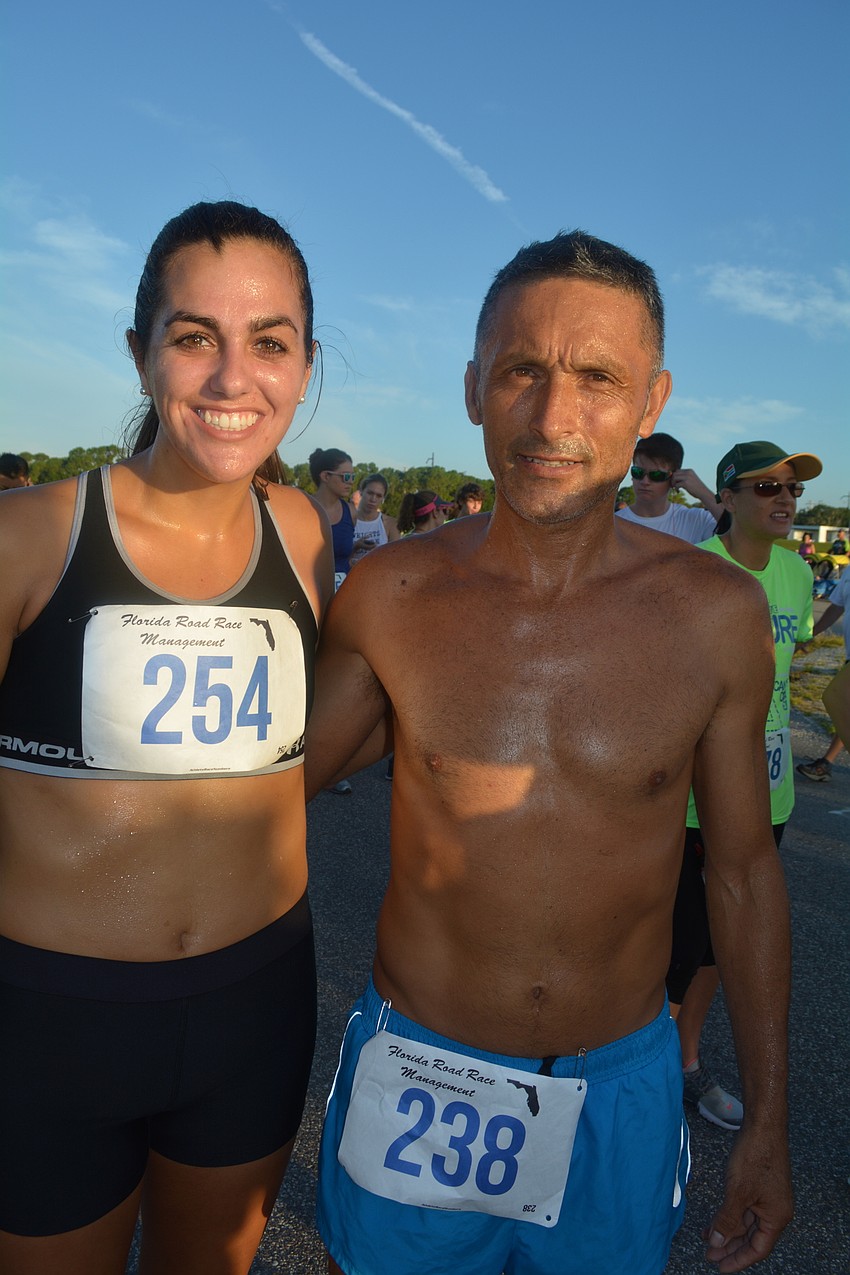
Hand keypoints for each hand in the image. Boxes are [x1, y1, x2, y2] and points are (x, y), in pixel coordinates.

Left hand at [671, 468, 700, 495]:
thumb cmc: (696, 487)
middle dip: (673, 480)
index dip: (674, 477)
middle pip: (675, 473)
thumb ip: (684, 477)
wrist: (703, 492)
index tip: (675, 482)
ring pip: (674, 478)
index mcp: (689, 470)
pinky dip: (676, 488)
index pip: (678, 471)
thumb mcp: (691, 479)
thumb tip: (673, 477)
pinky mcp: (685, 483)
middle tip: (674, 486)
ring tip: (676, 488)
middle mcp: (688, 472)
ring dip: (673, 484)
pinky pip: (676, 485)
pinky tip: (678, 491)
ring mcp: (687, 477)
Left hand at [704, 1130, 792, 1270]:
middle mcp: (776, 1211)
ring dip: (727, 1230)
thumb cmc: (755, 1157)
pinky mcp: (760, 1185)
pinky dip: (729, 1214)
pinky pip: (744, 1208)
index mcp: (777, 1217)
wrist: (763, 1125)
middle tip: (709, 1254)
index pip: (758, 1250)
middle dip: (730, 1246)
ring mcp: (768, 1197)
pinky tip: (714, 1219)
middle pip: (752, 1238)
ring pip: (746, 1222)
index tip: (719, 1266)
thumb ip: (728, 1220)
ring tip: (707, 1237)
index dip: (738, 1260)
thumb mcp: (737, 1192)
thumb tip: (718, 1243)